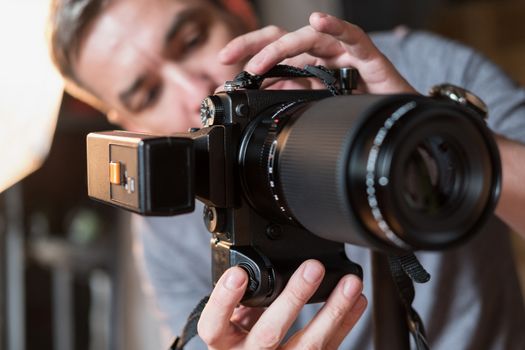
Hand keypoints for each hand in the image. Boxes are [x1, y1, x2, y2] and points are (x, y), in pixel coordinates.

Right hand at [197, 260, 366, 349]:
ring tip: (350, 284)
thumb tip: (252, 263)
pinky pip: (329, 348)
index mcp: (223, 344)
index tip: (238, 273)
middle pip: (269, 333)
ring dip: (334, 311)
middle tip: (312, 268)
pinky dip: (346, 322)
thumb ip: (240, 300)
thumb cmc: (239, 343)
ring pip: (309, 345)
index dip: (225, 300)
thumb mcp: (230, 324)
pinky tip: (357, 301)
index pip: (214, 325)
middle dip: (294, 299)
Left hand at [219, 12, 415, 93]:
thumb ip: (293, 95)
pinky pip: (352, 36)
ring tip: (259, 63)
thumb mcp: (317, 105)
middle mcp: (323, 54)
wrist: (394, 122)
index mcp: (310, 64)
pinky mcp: (368, 56)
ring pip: (310, 37)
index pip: (275, 51)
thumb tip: (260, 94)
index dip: (249, 53)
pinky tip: (319, 22)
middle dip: (253, 44)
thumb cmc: (360, 109)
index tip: (224, 65)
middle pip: (284, 37)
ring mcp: (344, 52)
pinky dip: (335, 27)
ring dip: (281, 47)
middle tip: (227, 57)